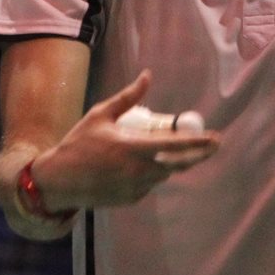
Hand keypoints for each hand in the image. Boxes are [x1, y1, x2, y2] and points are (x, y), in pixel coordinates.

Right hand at [31, 70, 219, 210]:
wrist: (58, 180)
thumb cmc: (78, 143)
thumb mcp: (101, 114)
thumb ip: (128, 97)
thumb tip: (147, 76)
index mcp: (133, 148)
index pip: (174, 146)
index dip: (198, 143)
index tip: (216, 138)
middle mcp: (138, 171)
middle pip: (178, 165)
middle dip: (198, 155)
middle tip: (212, 146)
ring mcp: (135, 188)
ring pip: (164, 174)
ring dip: (171, 163)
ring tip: (167, 151)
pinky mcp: (130, 199)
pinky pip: (148, 184)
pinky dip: (150, 174)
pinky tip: (136, 166)